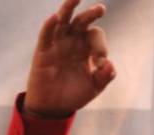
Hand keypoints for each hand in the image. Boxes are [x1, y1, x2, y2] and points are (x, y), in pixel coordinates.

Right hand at [23, 0, 115, 117]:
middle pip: (82, 22)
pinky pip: (46, 35)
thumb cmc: (76, 94)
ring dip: (68, 9)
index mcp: (86, 48)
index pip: (95, 37)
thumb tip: (110, 64)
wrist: (55, 106)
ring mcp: (57, 45)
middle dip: (91, 14)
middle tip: (101, 9)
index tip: (100, 64)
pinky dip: (50, 26)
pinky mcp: (43, 52)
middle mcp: (72, 42)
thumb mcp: (95, 86)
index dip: (100, 47)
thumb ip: (105, 76)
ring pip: (62, 21)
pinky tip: (56, 18)